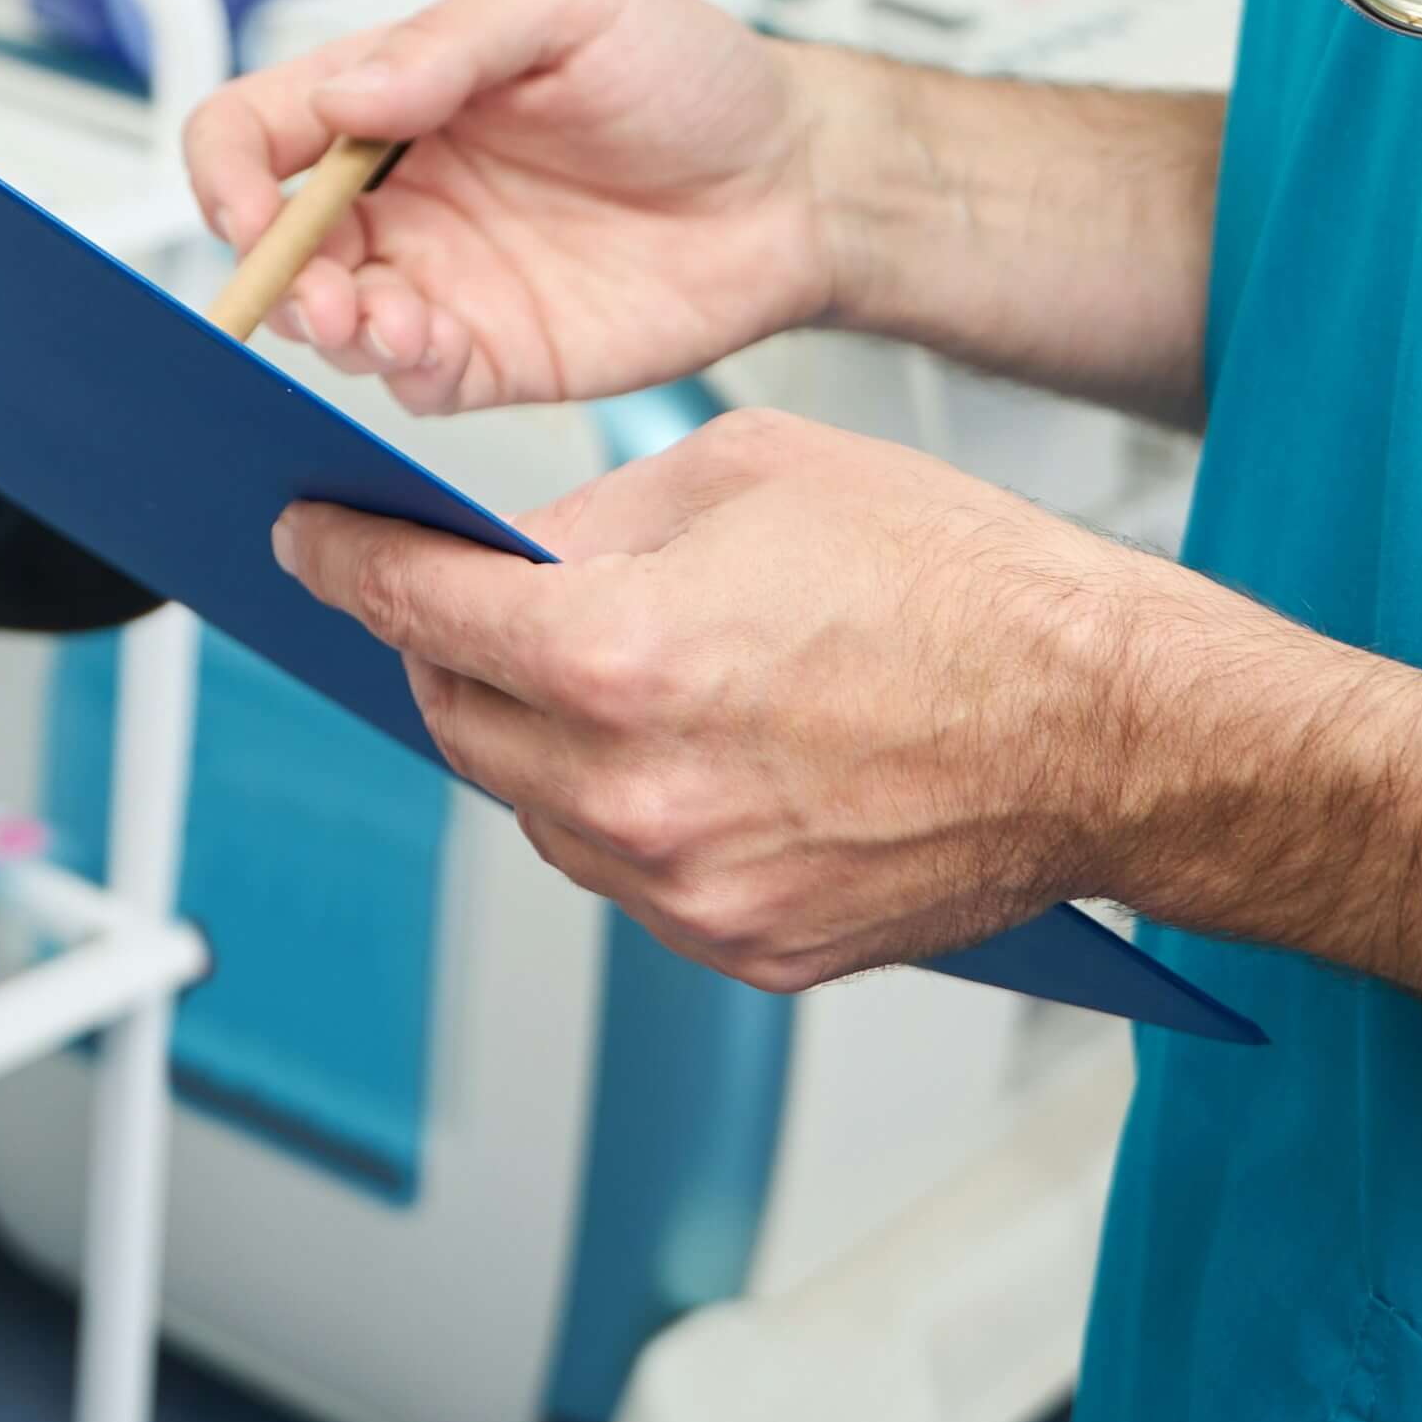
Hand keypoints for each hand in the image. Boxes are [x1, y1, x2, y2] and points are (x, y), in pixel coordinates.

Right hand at [182, 0, 834, 412]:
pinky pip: (410, 381)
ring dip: (327, 328)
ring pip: (329, 321)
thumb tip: (344, 96)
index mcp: (395, 94)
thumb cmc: (694, 75)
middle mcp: (402, 192)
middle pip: (273, 240)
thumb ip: (452, 39)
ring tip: (372, 320)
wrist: (799, 181)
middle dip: (271, 271)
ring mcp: (443, 277)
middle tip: (317, 285)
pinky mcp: (494, 353)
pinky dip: (397, 374)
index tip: (244, 202)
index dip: (225, 168)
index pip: (257, 128)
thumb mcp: (571, 5)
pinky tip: (426, 347)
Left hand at [272, 401, 1236, 988]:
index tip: (309, 541)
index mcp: (623, 657)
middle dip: (441, 651)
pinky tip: (682, 749)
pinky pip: (626, 874)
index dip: (345, 563)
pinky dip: (621, 809)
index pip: (419, 609)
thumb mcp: (754, 471)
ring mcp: (689, 889)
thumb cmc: (968, 584)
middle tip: (456, 600)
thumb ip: (601, 520)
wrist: (1113, 726)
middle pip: (457, 720)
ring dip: (534, 737)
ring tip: (602, 673)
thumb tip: (512, 555)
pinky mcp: (745, 949)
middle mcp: (637, 792)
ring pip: (534, 806)